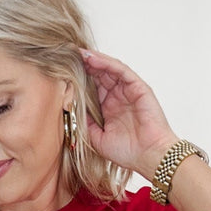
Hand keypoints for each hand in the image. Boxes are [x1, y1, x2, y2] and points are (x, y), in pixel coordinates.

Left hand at [79, 48, 178, 181]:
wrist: (148, 157)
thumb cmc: (127, 152)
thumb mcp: (97, 138)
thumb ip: (85, 124)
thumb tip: (70, 109)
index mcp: (108, 108)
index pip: (92, 88)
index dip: (79, 80)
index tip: (63, 73)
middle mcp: (118, 97)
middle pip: (99, 76)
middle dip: (84, 66)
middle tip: (67, 56)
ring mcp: (128, 91)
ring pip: (109, 70)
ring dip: (93, 61)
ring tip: (78, 54)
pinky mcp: (138, 87)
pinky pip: (121, 71)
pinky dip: (107, 63)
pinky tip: (92, 59)